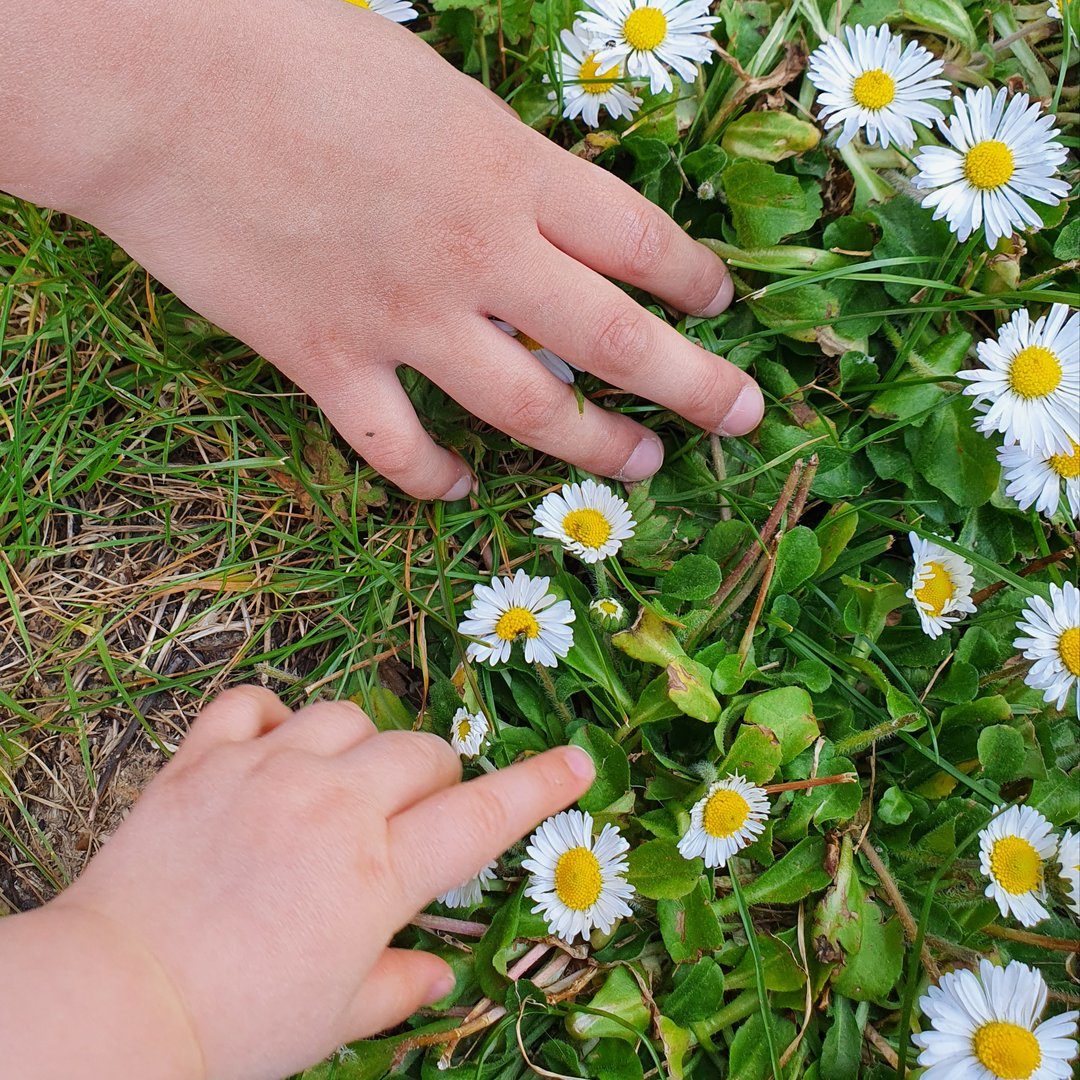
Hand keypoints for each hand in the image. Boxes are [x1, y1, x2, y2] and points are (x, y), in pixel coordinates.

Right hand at [2, 0, 761, 500]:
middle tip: (742, 417)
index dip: (696, 280)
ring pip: (531, 410)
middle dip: (695, 386)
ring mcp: (406, 320)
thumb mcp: (434, 86)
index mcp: (514, 171)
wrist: (156, 81)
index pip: (643, 241)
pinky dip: (433, 476)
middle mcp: (480, 256)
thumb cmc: (292, 47)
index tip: (721, 305)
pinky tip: (459, 486)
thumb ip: (500, 164)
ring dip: (595, 447)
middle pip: (619, 341)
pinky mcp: (328, 362)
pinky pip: (398, 448)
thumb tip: (540, 222)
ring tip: (639, 467)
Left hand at [8, 687, 593, 1078]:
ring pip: (346, 716)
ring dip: (359, 745)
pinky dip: (269, 718)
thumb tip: (443, 972)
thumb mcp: (334, 1018)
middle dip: (432, 779)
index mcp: (378, 872)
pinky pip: (251, 703)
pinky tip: (270, 748)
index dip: (539, 786)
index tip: (579, 760)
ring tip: (339, 784)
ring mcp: (267, 771)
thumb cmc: (235, 1027)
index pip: (482, 816)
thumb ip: (398, 984)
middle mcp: (332, 804)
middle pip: (418, 752)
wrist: (114, 1001)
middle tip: (408, 817)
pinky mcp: (204, 759)